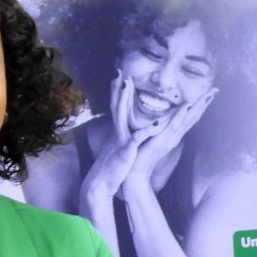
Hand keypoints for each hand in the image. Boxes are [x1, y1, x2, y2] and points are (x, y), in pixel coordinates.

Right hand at [81, 72, 165, 216]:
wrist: (101, 184)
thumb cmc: (113, 167)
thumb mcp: (119, 148)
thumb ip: (123, 137)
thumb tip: (126, 130)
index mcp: (118, 131)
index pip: (118, 107)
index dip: (119, 92)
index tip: (120, 75)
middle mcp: (118, 132)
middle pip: (117, 106)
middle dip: (119, 89)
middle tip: (120, 72)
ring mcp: (121, 140)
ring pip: (123, 116)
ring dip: (125, 100)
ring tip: (128, 85)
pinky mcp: (126, 151)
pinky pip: (136, 139)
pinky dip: (146, 131)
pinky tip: (155, 124)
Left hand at [123, 85, 217, 199]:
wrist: (135, 174)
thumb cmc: (142, 156)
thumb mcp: (154, 140)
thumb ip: (161, 131)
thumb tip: (167, 121)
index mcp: (174, 135)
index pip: (190, 117)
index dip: (200, 105)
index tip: (209, 93)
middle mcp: (175, 137)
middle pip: (193, 117)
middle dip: (204, 103)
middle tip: (215, 89)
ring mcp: (169, 139)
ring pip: (187, 120)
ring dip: (197, 106)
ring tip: (207, 95)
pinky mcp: (161, 142)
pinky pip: (172, 126)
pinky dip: (180, 115)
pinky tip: (186, 105)